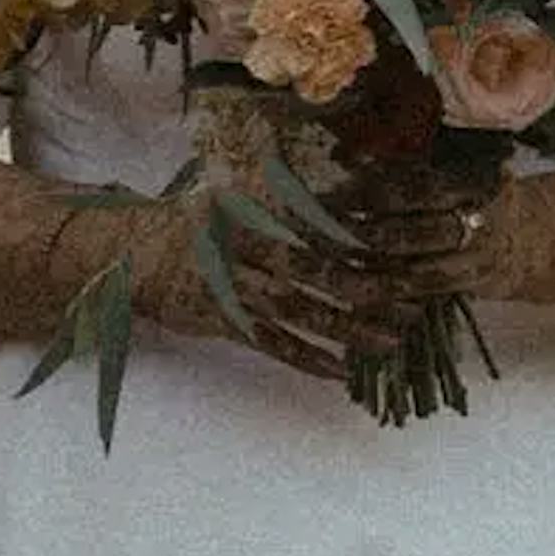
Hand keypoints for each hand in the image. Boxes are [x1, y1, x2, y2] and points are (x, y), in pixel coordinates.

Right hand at [109, 148, 491, 388]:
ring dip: (350, 329)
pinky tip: (341, 371)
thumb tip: (356, 184)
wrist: (136, 252)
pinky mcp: (225, 319)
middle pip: (322, 267)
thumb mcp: (242, 193)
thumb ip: (291, 194)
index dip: (375, 228)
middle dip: (372, 285)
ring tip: (391, 341)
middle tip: (416, 299)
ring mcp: (237, 283)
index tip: (418, 239)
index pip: (330, 216)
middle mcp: (251, 242)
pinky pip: (274, 344)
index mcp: (261, 206)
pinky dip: (309, 359)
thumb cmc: (198, 221)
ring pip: (303, 311)